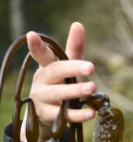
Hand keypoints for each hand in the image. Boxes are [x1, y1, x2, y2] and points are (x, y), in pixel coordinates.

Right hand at [20, 22, 95, 141]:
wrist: (46, 116)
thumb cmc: (59, 86)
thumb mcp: (67, 68)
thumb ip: (74, 49)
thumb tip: (78, 24)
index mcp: (47, 67)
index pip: (42, 55)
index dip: (37, 46)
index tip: (31, 35)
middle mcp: (42, 81)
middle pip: (55, 72)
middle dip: (72, 69)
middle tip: (91, 67)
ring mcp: (44, 99)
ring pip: (59, 94)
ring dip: (75, 91)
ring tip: (92, 87)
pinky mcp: (49, 116)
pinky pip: (64, 116)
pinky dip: (78, 115)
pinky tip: (91, 113)